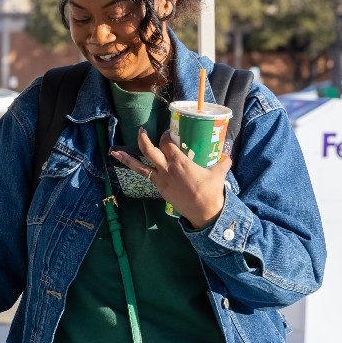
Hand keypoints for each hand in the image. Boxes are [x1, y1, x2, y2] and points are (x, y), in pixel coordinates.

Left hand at [110, 128, 228, 228]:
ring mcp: (161, 180)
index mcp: (180, 162)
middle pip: (149, 150)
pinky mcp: (159, 189)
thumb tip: (227, 153)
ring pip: (139, 166)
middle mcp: (167, 169)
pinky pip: (145, 177)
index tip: (168, 133)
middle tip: (141, 130)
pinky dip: (137, 170)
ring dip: (126, 158)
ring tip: (114, 151)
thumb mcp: (219, 173)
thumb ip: (223, 161)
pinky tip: (131, 166)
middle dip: (143, 139)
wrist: (204, 212)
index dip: (166, 135)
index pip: (167, 143)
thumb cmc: (211, 192)